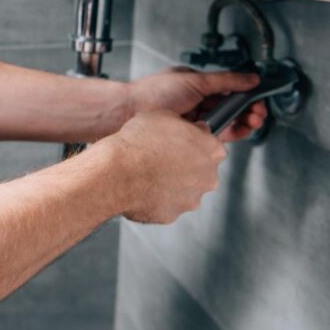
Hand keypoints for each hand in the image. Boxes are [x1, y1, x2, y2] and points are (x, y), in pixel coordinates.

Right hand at [96, 109, 226, 223]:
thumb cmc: (138, 143)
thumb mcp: (163, 115)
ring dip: (172, 181)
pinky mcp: (172, 215)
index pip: (212, 145)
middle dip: (186, 164)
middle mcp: (207, 178)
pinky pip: (167, 203)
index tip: (181, 140)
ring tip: (148, 171)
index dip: (195, 141)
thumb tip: (184, 127)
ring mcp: (190, 199)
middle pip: (202, 170)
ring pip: (185, 189)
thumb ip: (182, 124)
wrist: (116, 172)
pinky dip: (157, 196)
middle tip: (162, 155)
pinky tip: (142, 185)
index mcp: (211, 151)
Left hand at [126, 67, 267, 142]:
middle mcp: (196, 102)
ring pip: (226, 123)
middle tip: (258, 114)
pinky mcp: (192, 137)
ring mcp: (194, 120)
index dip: (246, 94)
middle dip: (248, 110)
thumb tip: (252, 78)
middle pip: (230, 107)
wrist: (129, 113)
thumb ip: (225, 81)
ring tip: (252, 122)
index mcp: (196, 84)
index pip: (229, 88)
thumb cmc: (154, 93)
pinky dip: (231, 134)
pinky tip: (240, 131)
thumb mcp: (193, 81)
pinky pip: (217, 136)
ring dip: (243, 122)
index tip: (259, 99)